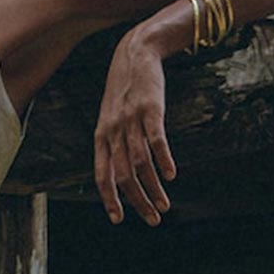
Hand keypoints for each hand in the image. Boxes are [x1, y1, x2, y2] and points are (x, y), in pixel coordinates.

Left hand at [95, 34, 174, 226]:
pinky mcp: (150, 110)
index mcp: (101, 137)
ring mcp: (131, 120)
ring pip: (140, 163)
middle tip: (153, 219)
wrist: (136, 53)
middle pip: (124, 175)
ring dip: (153, 188)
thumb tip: (120, 176)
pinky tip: (171, 175)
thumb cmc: (125, 91)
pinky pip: (156, 141)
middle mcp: (113, 131)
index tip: (119, 219)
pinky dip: (164, 161)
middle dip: (138, 201)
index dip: (110, 199)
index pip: (102, 175)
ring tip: (165, 204)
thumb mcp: (111, 118)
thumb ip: (113, 145)